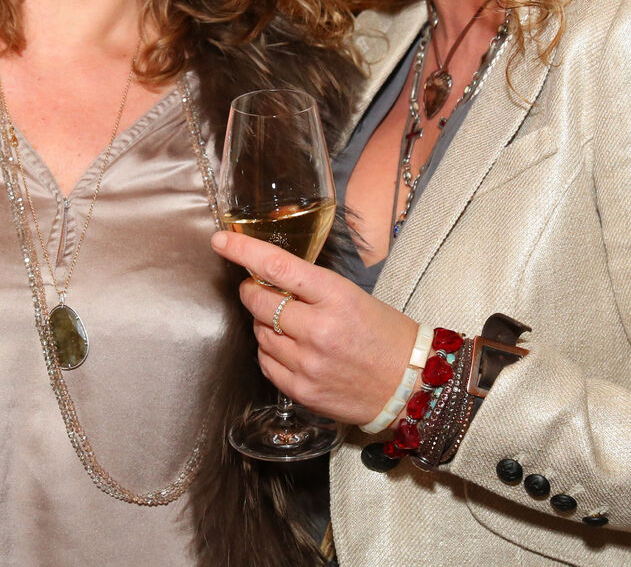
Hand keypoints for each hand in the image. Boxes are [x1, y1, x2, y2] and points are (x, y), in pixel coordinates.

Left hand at [210, 230, 418, 424]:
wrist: (410, 385)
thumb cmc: (385, 335)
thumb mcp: (354, 296)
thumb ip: (311, 287)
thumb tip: (268, 277)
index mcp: (336, 297)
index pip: (278, 267)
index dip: (243, 251)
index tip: (220, 241)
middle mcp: (319, 330)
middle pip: (259, 301)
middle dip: (251, 290)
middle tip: (257, 287)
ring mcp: (308, 363)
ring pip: (259, 332)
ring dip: (263, 323)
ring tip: (290, 324)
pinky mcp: (301, 390)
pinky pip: (265, 363)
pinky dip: (269, 351)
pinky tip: (289, 348)